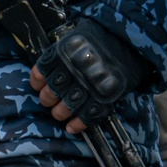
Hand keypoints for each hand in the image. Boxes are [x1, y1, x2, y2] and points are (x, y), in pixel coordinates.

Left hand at [29, 17, 150, 133]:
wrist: (130, 42)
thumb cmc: (100, 38)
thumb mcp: (75, 38)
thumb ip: (60, 53)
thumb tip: (47, 70)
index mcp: (63, 54)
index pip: (40, 73)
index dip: (36, 82)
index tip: (38, 85)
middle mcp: (73, 71)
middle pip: (50, 93)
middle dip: (47, 100)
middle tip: (49, 101)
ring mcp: (88, 86)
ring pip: (66, 107)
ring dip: (60, 113)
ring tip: (59, 114)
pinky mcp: (104, 98)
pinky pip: (87, 115)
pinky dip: (78, 124)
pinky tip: (72, 128)